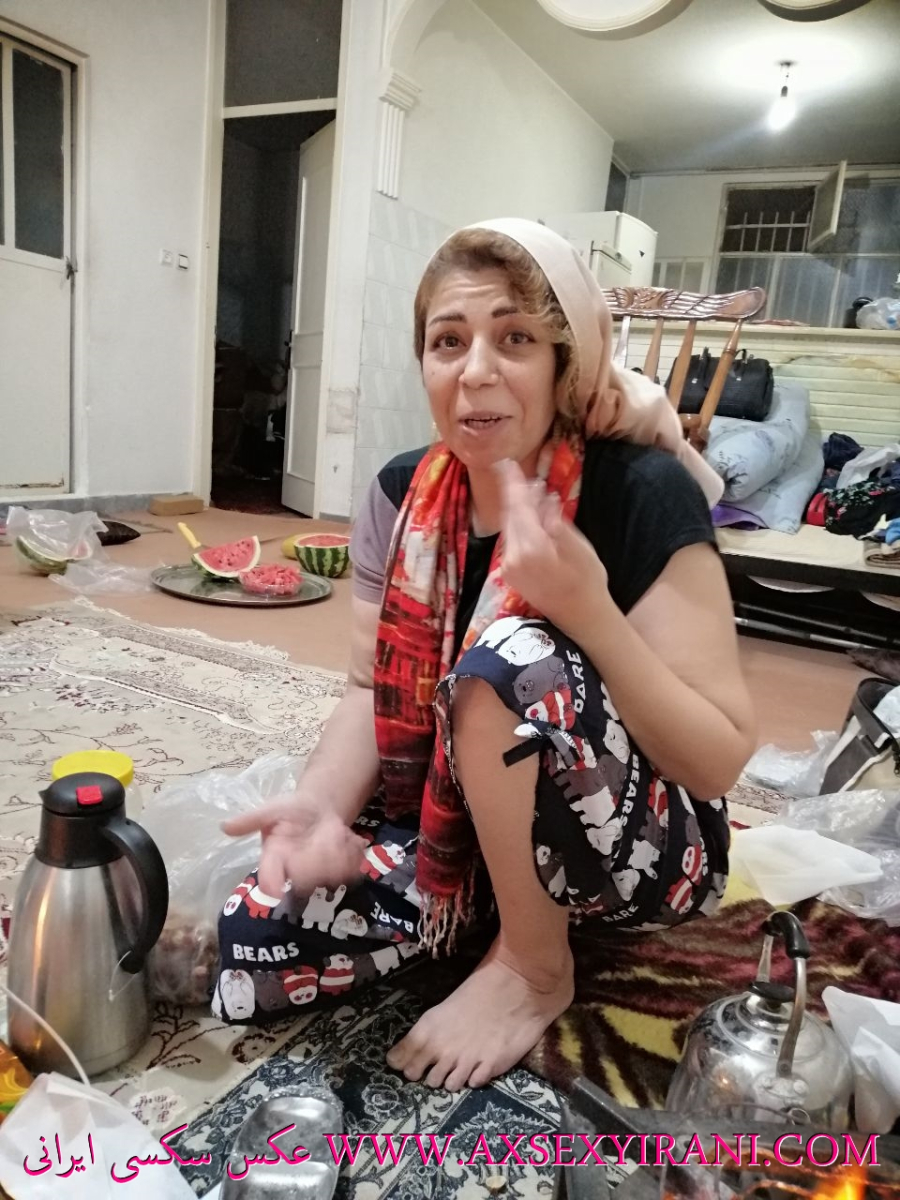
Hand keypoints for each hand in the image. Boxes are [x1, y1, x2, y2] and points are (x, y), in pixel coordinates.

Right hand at [222, 795, 367, 898]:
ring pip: (330, 876)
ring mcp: (317, 873)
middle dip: (318, 859)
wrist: (318, 808)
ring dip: (339, 853)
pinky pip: (349, 871)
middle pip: (306, 879)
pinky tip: (350, 840)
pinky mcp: (337, 871)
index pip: (269, 879)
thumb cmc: (289, 810)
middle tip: (327, 836)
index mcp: (275, 858)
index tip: (280, 886)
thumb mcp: (271, 809)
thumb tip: (224, 827)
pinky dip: (353, 854)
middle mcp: (295, 871)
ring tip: (339, 833)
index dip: (274, 884)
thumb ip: (251, 819)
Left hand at [497, 458, 608, 635]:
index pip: (518, 508)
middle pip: (509, 516)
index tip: (507, 464)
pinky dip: (517, 524)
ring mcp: (508, 567)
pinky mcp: (509, 572)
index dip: (513, 484)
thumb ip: (559, 526)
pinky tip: (529, 517)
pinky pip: (510, 540)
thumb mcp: (581, 550)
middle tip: (518, 472)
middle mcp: (513, 557)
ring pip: (508, 527)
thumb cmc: (588, 583)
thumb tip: (546, 501)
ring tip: (531, 493)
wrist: (579, 617)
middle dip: (514, 493)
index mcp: (532, 549)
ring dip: (516, 509)